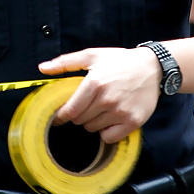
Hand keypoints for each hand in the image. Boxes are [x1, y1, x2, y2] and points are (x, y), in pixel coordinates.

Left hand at [38, 47, 160, 142]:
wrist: (152, 67)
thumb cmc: (119, 61)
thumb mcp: (92, 56)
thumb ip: (65, 63)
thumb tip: (42, 68)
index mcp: (94, 84)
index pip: (70, 111)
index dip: (62, 116)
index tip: (60, 117)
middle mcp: (107, 100)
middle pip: (80, 121)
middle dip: (79, 115)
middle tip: (87, 105)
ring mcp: (120, 112)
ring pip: (93, 129)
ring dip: (93, 122)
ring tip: (101, 108)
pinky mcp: (133, 122)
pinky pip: (109, 137)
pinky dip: (107, 131)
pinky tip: (110, 119)